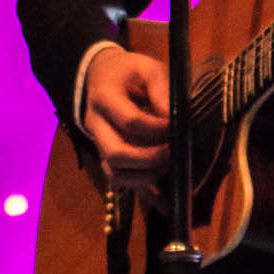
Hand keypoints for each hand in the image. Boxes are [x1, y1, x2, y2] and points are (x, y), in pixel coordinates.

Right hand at [81, 46, 169, 187]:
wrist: (101, 76)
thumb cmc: (128, 72)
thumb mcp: (148, 69)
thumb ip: (162, 91)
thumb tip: (176, 121)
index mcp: (104, 98)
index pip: (130, 121)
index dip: (157, 129)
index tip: (176, 128)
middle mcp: (96, 126)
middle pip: (115, 154)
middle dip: (149, 160)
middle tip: (173, 154)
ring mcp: (100, 145)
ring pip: (115, 174)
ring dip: (145, 179)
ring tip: (170, 169)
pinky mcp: (109, 158)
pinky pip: (123, 183)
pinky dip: (145, 196)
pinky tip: (166, 204)